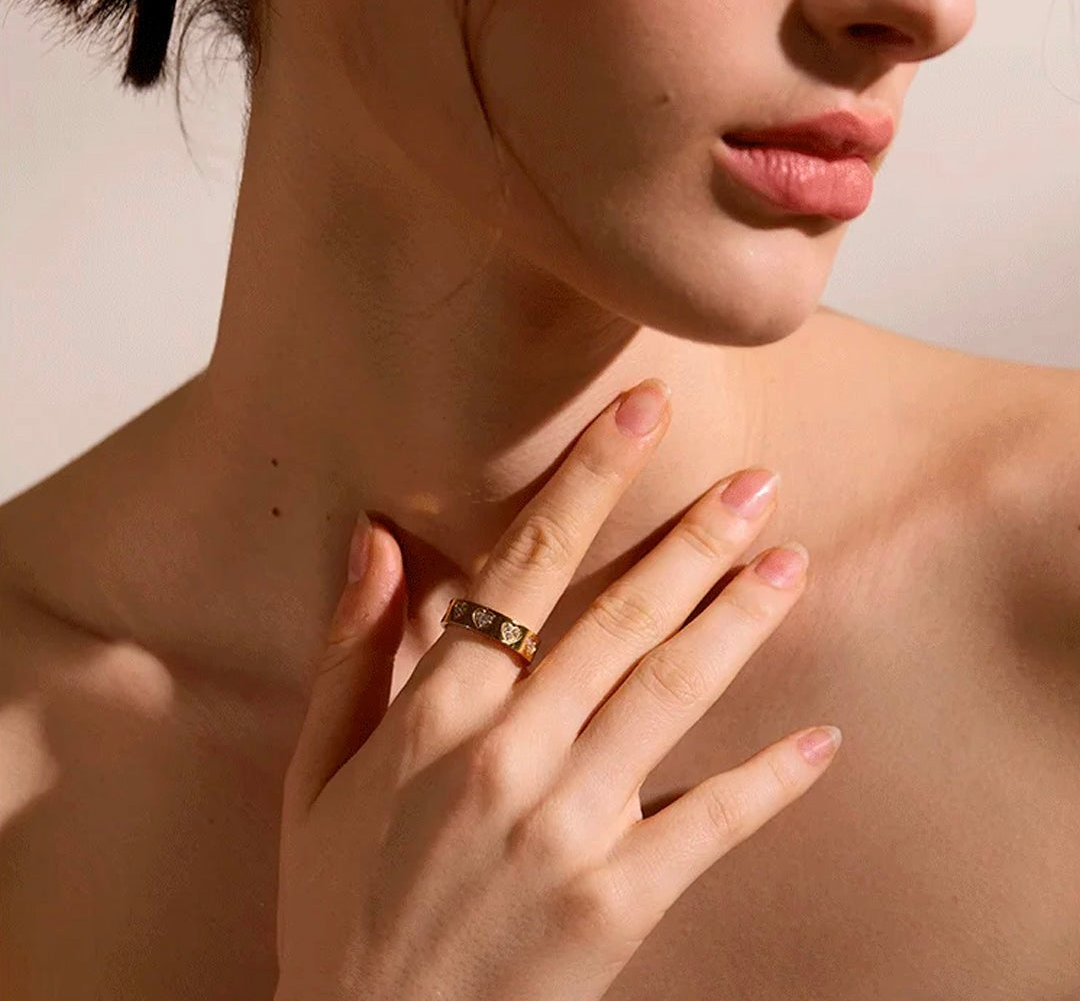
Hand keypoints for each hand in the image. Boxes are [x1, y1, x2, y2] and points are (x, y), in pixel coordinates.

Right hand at [275, 378, 840, 1000]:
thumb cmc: (337, 899)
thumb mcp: (318, 771)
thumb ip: (352, 646)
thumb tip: (374, 536)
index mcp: (436, 712)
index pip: (525, 565)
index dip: (588, 480)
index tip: (640, 413)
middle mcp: (508, 753)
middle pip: (618, 617)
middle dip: (692, 539)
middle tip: (757, 482)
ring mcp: (567, 827)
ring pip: (670, 695)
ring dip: (737, 622)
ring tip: (790, 562)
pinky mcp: (615, 901)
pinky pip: (706, 824)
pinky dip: (769, 780)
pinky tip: (821, 740)